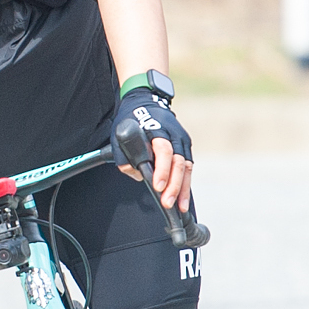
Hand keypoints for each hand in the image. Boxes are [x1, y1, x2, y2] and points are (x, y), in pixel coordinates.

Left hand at [112, 84, 193, 211]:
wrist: (145, 101)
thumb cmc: (132, 121)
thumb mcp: (120, 136)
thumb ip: (126, 158)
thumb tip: (140, 176)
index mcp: (157, 129)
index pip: (164, 151)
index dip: (162, 169)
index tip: (157, 186)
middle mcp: (174, 134)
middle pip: (178, 162)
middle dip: (174, 185)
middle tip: (168, 203)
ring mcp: (182, 140)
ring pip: (186, 167)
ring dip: (183, 188)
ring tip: (180, 207)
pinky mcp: (185, 146)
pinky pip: (188, 167)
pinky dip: (185, 184)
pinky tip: (182, 199)